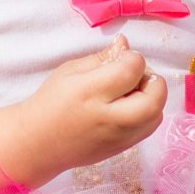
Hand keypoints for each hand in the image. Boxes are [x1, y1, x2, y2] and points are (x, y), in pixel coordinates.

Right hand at [33, 37, 165, 167]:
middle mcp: (108, 118)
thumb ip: (102, 58)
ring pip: (156, 115)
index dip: (132, 58)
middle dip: (152, 80)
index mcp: (90, 92)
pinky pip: (148, 128)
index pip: (131, 69)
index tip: (121, 58)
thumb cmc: (52, 102)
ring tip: (130, 93)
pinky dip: (146, 113)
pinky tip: (127, 107)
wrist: (38, 144)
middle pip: (154, 98)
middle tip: (133, 77)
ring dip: (151, 98)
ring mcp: (117, 138)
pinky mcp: (122, 150)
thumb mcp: (70, 71)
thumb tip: (125, 43)